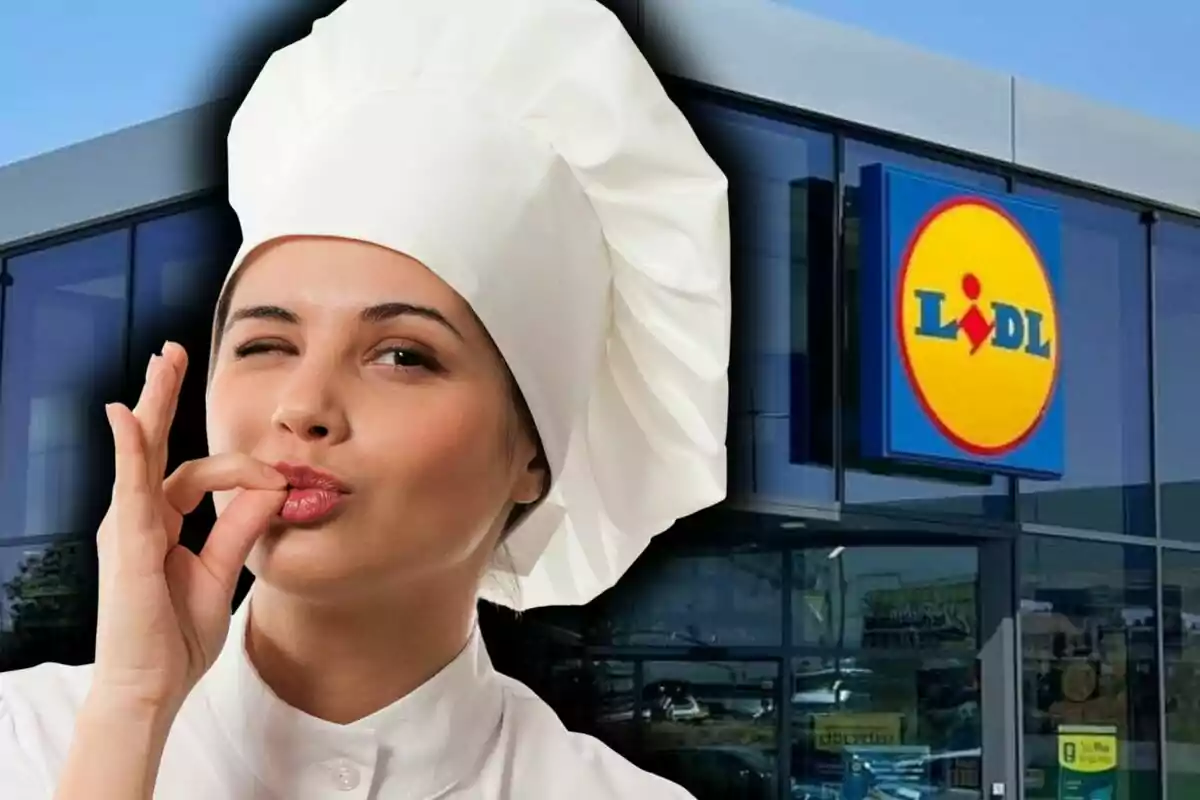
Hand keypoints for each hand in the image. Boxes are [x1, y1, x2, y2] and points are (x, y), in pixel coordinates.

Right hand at [91, 342, 287, 711]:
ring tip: (162, 361)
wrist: (150, 687)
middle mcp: (137, 518)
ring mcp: (125, 526)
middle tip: (172, 353)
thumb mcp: (220, 572)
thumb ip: (240, 528)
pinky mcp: (125, 541)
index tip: (280, 481)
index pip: (199, 476)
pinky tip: (129, 414)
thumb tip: (273, 490)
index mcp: (159, 525)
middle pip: (153, 445)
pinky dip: (130, 447)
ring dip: (154, 403)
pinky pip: (129, 484)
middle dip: (164, 397)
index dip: (243, 471)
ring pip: (142, 451)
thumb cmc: (176, 639)